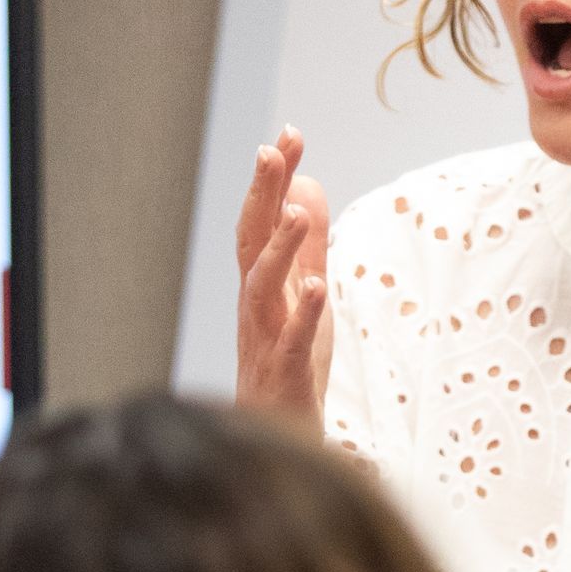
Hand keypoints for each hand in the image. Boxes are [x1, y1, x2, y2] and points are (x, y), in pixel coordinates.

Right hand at [236, 127, 331, 423]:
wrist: (280, 437)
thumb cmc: (290, 365)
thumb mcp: (307, 293)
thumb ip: (309, 243)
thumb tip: (309, 183)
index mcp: (263, 283)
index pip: (263, 220)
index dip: (275, 179)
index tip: (289, 134)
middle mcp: (257, 304)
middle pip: (252, 240)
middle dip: (262, 195)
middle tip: (271, 149)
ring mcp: (267, 338)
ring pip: (262, 286)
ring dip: (280, 248)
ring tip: (300, 214)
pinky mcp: (285, 373)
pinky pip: (291, 340)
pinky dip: (304, 313)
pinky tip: (318, 288)